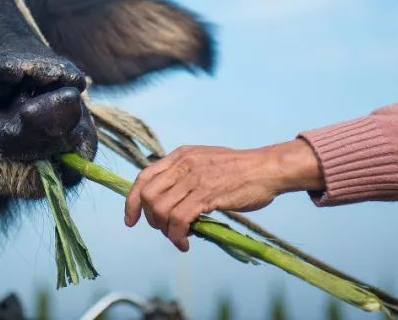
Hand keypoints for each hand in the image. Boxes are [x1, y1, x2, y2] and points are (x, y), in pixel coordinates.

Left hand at [123, 140, 322, 250]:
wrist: (267, 168)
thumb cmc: (240, 170)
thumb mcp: (205, 162)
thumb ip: (185, 175)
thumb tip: (169, 202)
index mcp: (180, 155)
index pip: (143, 176)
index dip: (132, 200)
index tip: (131, 220)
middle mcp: (183, 164)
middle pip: (148, 196)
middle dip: (150, 219)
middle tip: (164, 230)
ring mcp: (194, 178)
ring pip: (161, 210)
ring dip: (165, 230)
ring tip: (179, 238)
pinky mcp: (206, 194)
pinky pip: (179, 220)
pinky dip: (177, 236)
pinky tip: (186, 242)